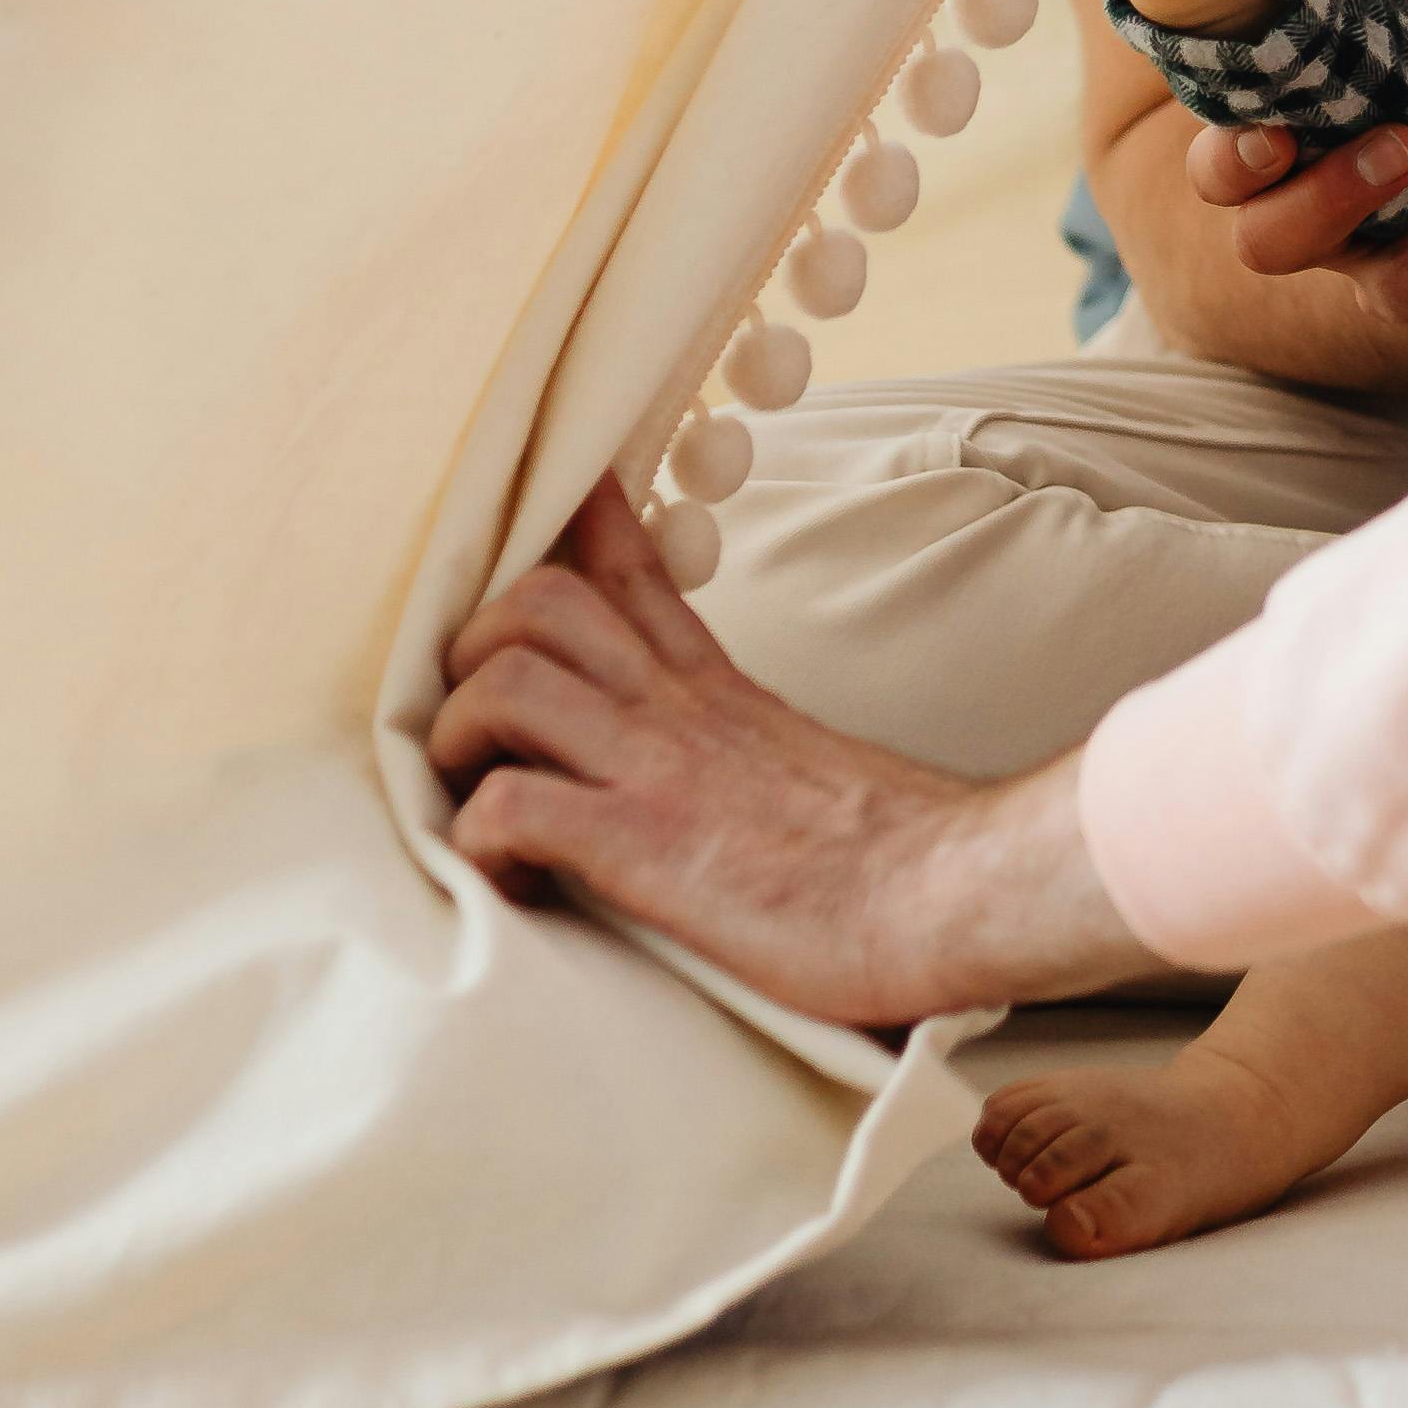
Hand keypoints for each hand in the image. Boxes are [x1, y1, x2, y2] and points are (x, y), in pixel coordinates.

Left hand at [432, 476, 1144, 1022]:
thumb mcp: (816, 763)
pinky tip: (506, 878)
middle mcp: (677, 708)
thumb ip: (761, 746)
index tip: (529, 512)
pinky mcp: (639, 842)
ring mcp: (655, 768)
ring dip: (456, 733)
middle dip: (474, 646)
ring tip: (470, 794)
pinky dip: (477, 839)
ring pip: (505, 680)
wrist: (951, 896)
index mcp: (717, 690)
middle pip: (539, 600)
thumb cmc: (899, 859)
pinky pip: (510, 807)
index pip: (629, 567)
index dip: (563, 527)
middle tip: (472, 722)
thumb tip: (739, 772)